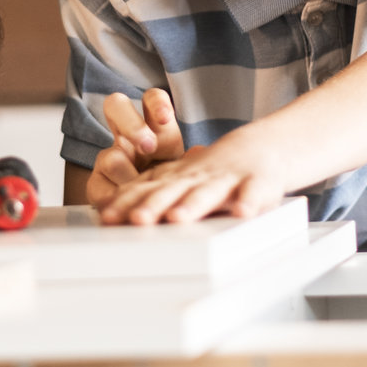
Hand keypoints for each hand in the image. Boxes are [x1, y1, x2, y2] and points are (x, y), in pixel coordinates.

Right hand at [87, 89, 184, 211]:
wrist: (150, 210)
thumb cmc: (174, 183)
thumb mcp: (185, 168)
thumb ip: (190, 159)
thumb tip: (199, 151)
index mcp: (154, 127)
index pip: (151, 99)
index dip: (156, 103)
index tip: (164, 117)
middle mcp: (127, 136)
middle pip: (115, 106)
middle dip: (131, 126)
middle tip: (147, 146)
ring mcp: (109, 158)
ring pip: (110, 157)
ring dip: (129, 175)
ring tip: (142, 191)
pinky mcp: (97, 183)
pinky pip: (101, 187)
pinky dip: (119, 199)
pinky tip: (130, 208)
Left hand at [98, 119, 285, 225]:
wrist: (260, 146)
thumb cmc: (212, 170)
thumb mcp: (177, 178)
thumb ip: (147, 192)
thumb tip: (106, 209)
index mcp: (176, 178)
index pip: (146, 190)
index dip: (126, 203)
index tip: (107, 218)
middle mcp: (197, 178)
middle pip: (171, 192)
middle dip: (153, 206)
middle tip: (136, 220)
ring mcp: (227, 179)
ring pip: (207, 192)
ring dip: (192, 205)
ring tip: (178, 218)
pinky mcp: (257, 182)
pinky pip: (253, 192)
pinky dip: (248, 202)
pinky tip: (242, 212)